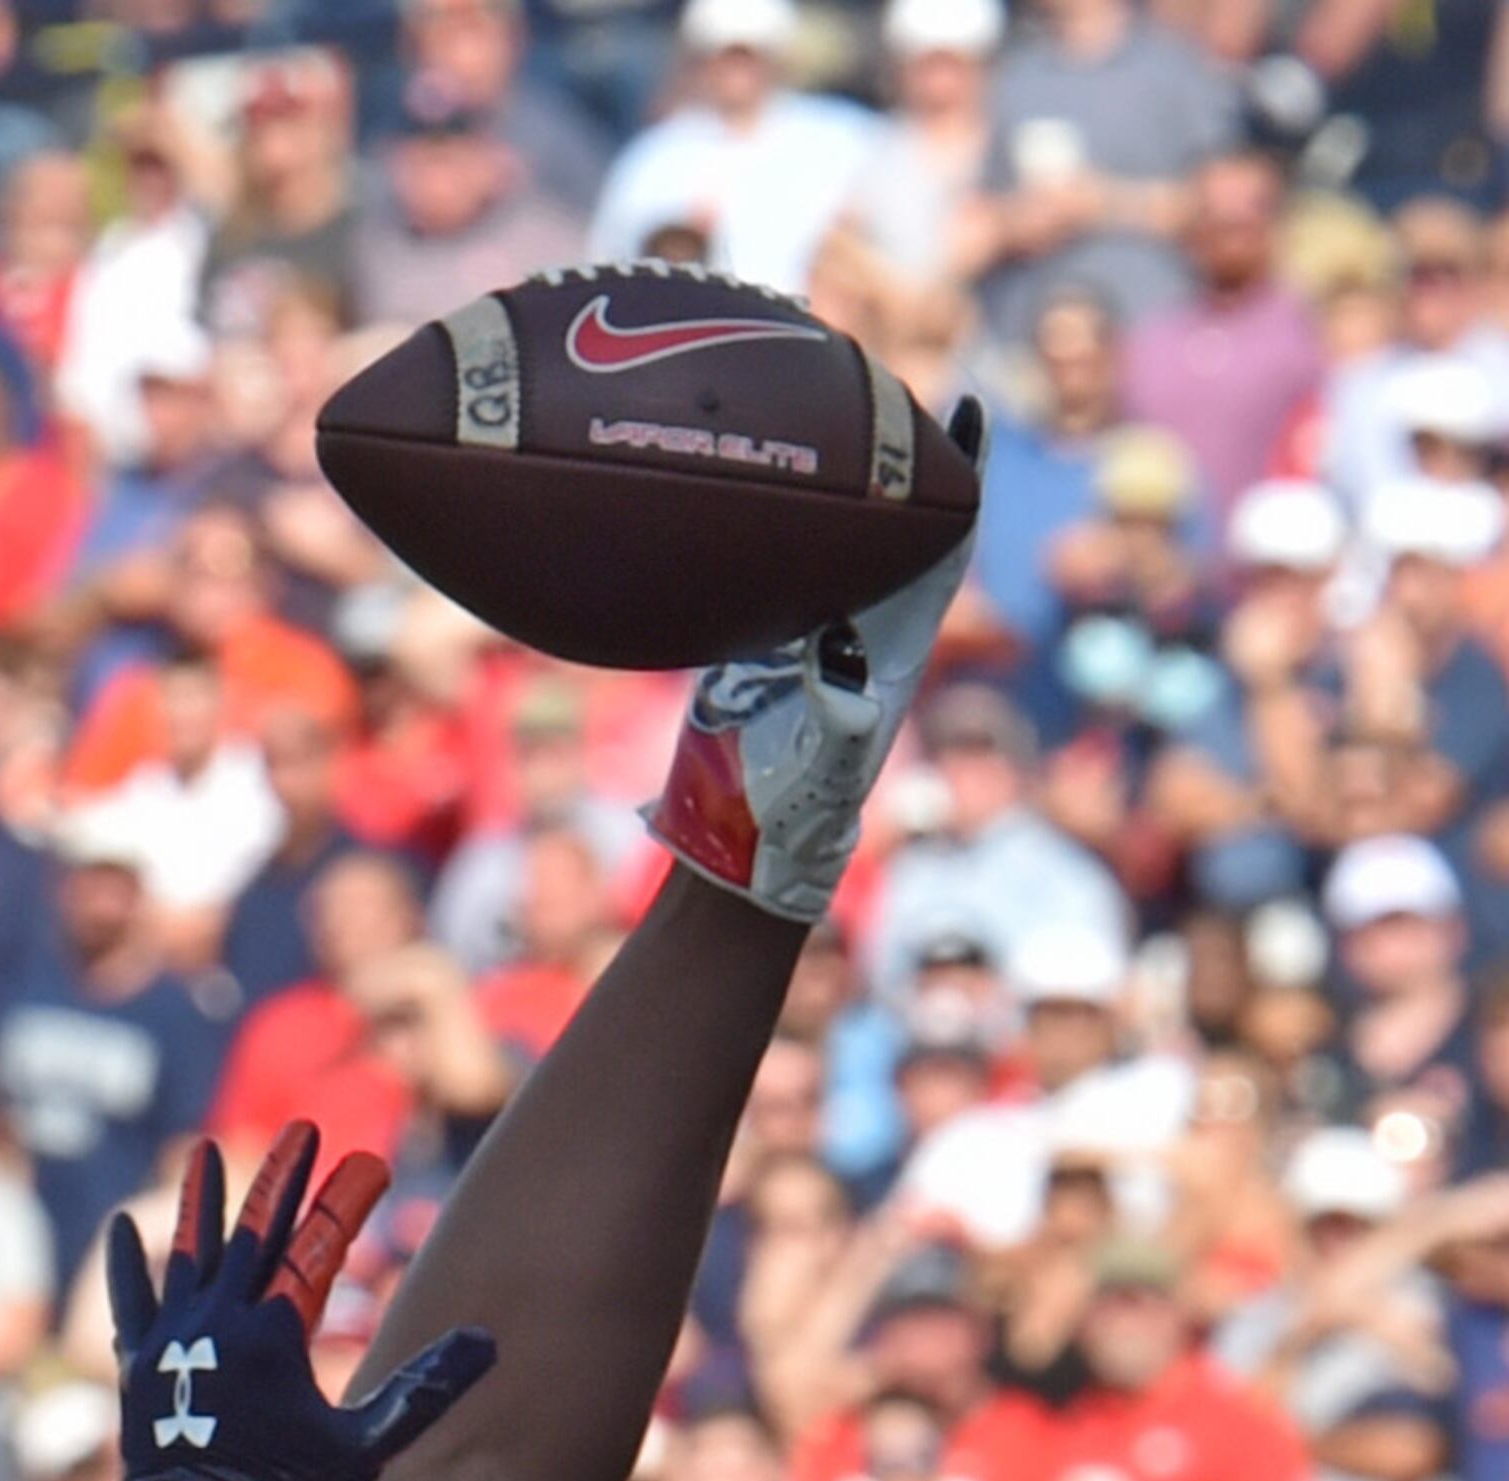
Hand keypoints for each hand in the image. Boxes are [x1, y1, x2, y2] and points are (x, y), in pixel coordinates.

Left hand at [3, 1127, 495, 1480]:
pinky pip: (129, 1299)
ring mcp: (176, 1335)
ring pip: (189, 1250)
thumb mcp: (363, 1449)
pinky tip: (121, 1226)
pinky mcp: (138, 1362)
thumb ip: (423, 1392)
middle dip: (281, 1176)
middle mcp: (222, 1317)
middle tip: (302, 1130)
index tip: (370, 1161)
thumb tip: (486, 1342)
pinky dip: (126, 1263)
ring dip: (201, 1198)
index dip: (346, 1198)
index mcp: (276, 1330)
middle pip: (255, 1230)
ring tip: (205, 1152)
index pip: (319, 1244)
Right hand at [646, 409, 987, 925]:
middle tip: (897, 386)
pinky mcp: (769, 657)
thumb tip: (836, 646)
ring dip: (849, 486)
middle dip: (907, 459)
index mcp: (893, 650)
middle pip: (903, 527)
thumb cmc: (779, 821)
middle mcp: (865, 638)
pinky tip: (762, 493)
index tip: (970, 410)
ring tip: (836, 417)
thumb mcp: (816, 762)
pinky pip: (789, 575)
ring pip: (848, 546)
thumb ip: (835, 708)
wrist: (737, 866)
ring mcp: (817, 645)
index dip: (961, 476)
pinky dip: (789, 529)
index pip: (943, 542)